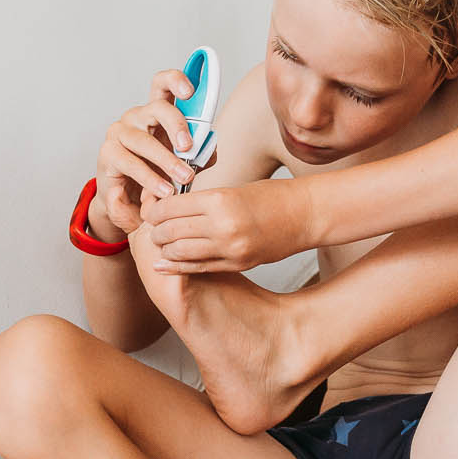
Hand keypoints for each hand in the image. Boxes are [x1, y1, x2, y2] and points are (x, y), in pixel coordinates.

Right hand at [93, 68, 218, 235]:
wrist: (129, 202)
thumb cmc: (157, 175)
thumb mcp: (183, 163)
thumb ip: (199, 154)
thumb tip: (209, 147)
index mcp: (157, 112)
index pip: (164, 85)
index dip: (176, 81)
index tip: (190, 91)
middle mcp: (137, 116)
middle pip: (157, 108)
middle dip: (176, 125)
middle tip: (189, 147)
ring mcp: (120, 133)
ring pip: (145, 141)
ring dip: (167, 160)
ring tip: (184, 178)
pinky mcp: (108, 153)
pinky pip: (131, 163)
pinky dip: (150, 179)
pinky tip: (164, 190)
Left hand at [137, 177, 312, 273]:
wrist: (305, 214)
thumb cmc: (271, 197)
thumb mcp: (233, 190)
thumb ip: (204, 202)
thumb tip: (171, 208)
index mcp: (219, 199)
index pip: (170, 207)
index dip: (155, 211)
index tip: (152, 211)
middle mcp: (222, 225)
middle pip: (170, 231)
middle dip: (155, 233)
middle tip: (152, 231)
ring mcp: (230, 248)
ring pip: (180, 253)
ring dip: (165, 250)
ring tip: (162, 245)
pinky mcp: (237, 264)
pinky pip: (198, 268)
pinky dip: (178, 267)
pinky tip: (165, 265)